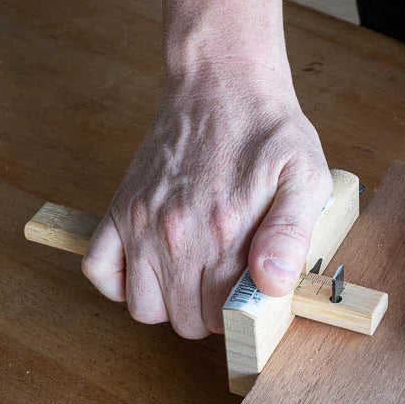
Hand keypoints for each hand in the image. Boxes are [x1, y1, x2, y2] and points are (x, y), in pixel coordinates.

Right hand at [82, 60, 330, 337]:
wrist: (224, 84)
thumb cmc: (270, 132)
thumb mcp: (305, 178)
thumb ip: (292, 235)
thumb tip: (272, 284)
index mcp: (224, 236)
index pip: (220, 317)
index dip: (238, 315)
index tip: (246, 294)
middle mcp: (177, 236)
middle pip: (182, 320)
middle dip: (206, 314)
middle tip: (223, 286)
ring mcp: (143, 223)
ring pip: (141, 306)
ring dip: (166, 304)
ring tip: (191, 279)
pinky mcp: (123, 208)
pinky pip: (99, 269)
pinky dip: (118, 281)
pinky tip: (149, 268)